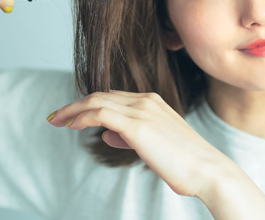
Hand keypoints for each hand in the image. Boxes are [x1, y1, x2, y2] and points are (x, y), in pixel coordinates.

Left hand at [48, 91, 229, 197]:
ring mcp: (142, 110)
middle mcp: (146, 100)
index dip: (90, 104)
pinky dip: (82, 117)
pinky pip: (100, 114)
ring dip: (73, 109)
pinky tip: (71, 125)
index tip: (73, 114)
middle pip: (101, 95)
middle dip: (76, 104)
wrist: (208, 170)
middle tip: (57, 116)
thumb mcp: (155, 144)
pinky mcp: (137, 126)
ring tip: (57, 119)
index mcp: (152, 102)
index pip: (112, 97)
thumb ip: (130, 136)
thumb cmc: (185, 162)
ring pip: (97, 100)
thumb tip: (108, 135)